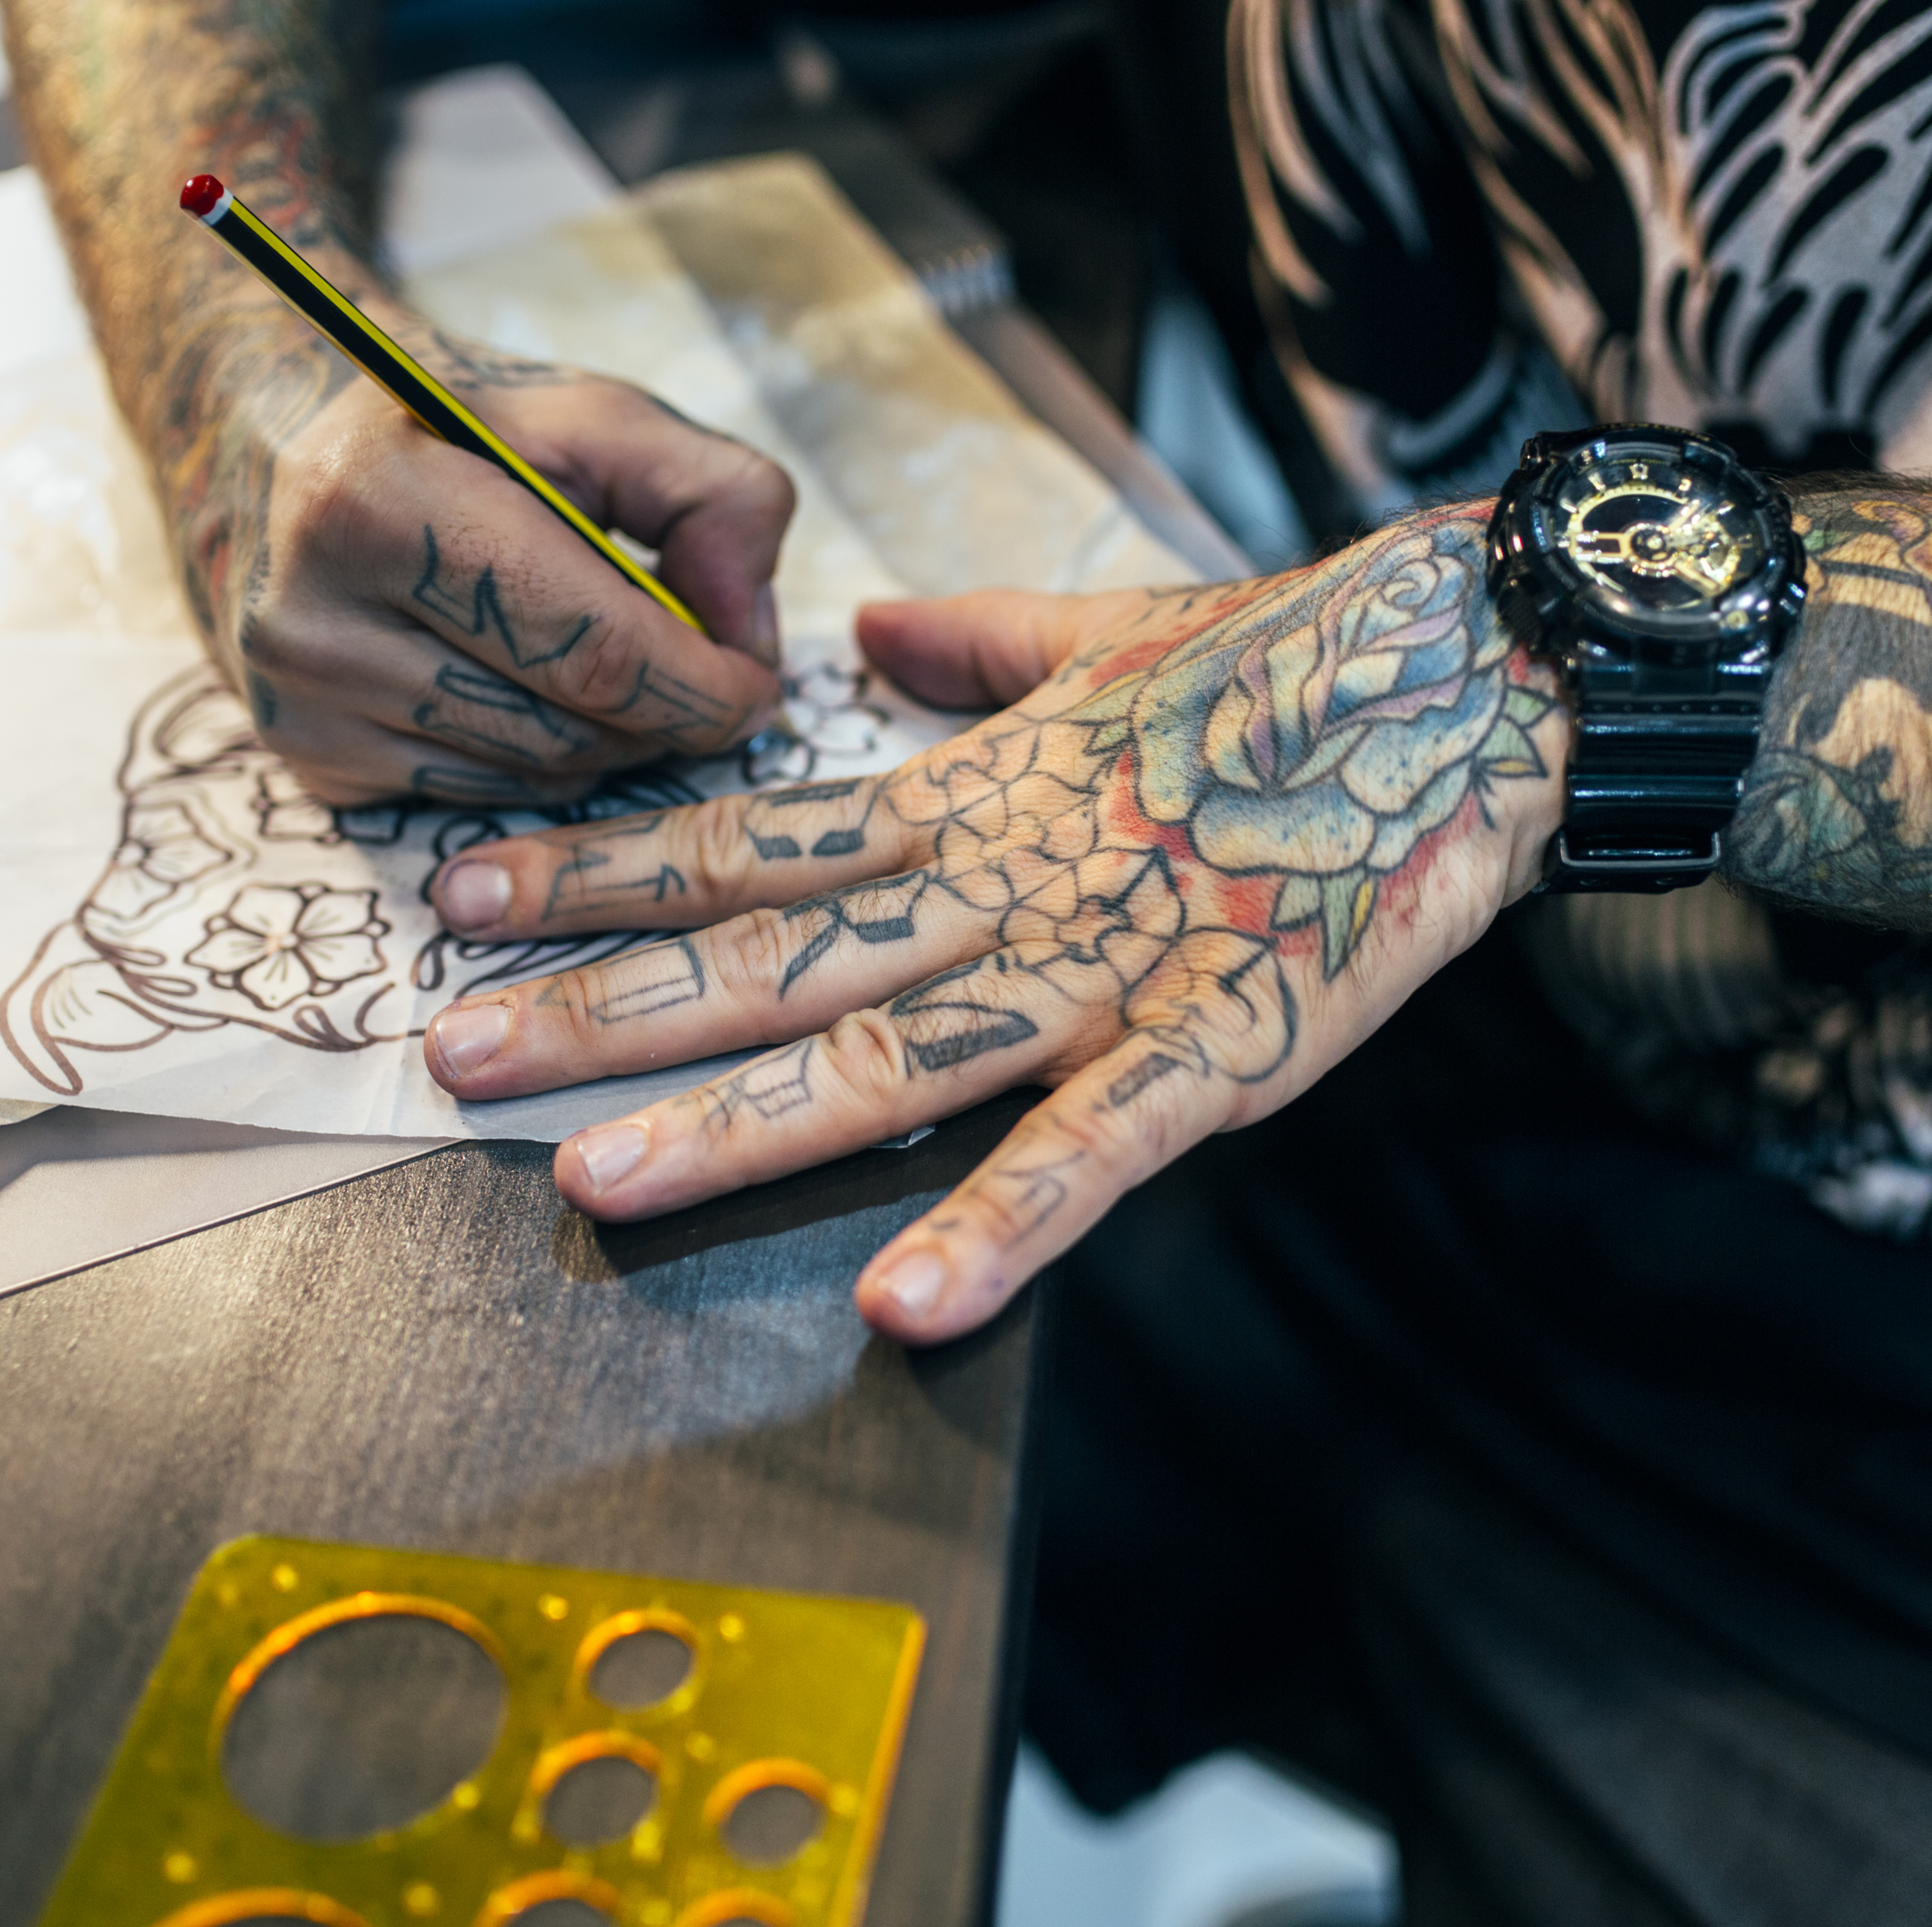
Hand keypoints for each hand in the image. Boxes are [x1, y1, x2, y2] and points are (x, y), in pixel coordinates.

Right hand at [169, 309, 792, 805]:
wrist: (262, 437)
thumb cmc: (450, 423)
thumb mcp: (588, 414)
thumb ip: (710, 495)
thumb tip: (750, 636)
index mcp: (376, 504)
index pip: (593, 651)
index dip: (705, 685)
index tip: (760, 682)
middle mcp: (314, 620)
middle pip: (570, 730)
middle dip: (668, 716)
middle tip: (709, 674)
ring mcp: (300, 706)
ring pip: (533, 779)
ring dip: (608, 740)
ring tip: (615, 663)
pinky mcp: (307, 763)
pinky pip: (480, 798)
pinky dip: (537, 758)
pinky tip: (528, 684)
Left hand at [414, 510, 1568, 1342]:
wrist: (1483, 675)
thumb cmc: (1301, 665)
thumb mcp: (1116, 636)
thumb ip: (978, 645)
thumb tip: (872, 626)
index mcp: (980, 799)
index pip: (755, 842)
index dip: (607, 875)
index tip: (464, 898)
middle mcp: (1009, 887)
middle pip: (779, 958)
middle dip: (609, 1009)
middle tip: (448, 1056)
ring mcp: (1111, 973)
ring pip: (895, 1057)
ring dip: (740, 1124)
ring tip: (597, 1180)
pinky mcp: (1227, 1047)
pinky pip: (1100, 1152)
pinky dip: (1006, 1227)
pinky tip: (908, 1304)